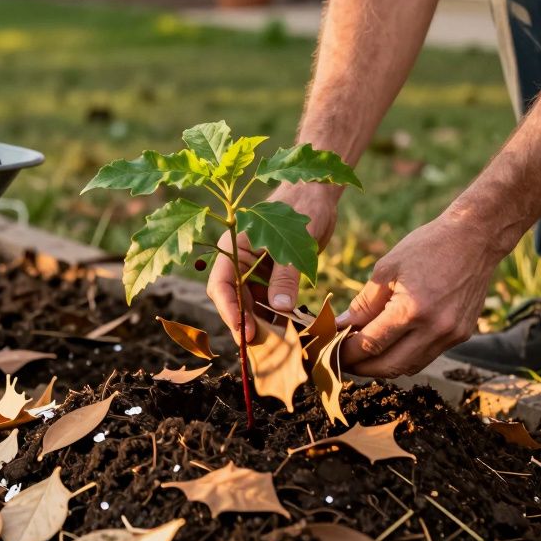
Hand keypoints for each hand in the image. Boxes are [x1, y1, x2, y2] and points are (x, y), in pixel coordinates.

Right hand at [206, 185, 337, 343]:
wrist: (319, 189)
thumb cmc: (303, 205)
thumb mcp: (295, 239)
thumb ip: (286, 273)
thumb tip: (280, 307)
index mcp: (234, 246)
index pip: (222, 285)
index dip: (230, 311)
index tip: (246, 334)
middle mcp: (240, 260)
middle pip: (234, 300)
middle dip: (246, 324)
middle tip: (263, 350)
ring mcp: (256, 269)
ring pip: (251, 305)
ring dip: (262, 324)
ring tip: (279, 346)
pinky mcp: (272, 275)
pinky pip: (269, 302)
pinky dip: (278, 317)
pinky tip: (291, 332)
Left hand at [336, 211, 502, 377]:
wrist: (475, 238)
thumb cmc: (427, 247)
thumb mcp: (386, 269)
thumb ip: (363, 304)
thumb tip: (339, 327)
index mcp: (411, 310)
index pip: (370, 345)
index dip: (347, 353)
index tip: (331, 351)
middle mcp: (434, 329)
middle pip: (390, 366)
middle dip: (362, 368)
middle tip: (342, 360)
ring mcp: (451, 335)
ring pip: (410, 366)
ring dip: (384, 366)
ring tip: (363, 355)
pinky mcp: (462, 335)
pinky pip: (428, 356)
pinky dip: (406, 355)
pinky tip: (391, 345)